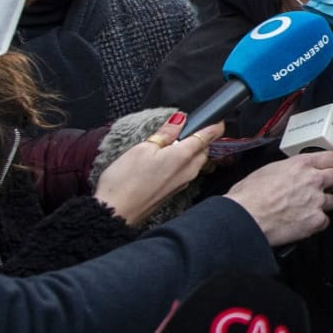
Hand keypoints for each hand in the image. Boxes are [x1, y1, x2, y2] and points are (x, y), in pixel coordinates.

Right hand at [94, 113, 225, 225]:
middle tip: (189, 127)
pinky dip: (183, 162)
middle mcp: (188, 171)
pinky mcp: (174, 191)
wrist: (117, 213)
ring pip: (196, 161)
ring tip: (174, 142)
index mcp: (183, 156)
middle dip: (201, 137)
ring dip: (191, 150)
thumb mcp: (143, 148)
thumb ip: (165, 133)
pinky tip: (168, 159)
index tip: (215, 118)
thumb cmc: (126, 182)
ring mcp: (182, 183)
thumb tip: (180, 119)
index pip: (208, 136)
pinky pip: (187, 172)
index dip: (214, 125)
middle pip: (204, 149)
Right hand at [225, 150, 332, 245]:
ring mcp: (317, 201)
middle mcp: (313, 180)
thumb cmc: (249, 196)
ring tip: (306, 208)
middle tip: (321, 189)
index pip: (331, 157)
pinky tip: (303, 222)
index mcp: (300, 164)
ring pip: (332, 201)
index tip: (329, 168)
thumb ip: (289, 169)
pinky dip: (316, 223)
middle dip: (332, 182)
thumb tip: (293, 173)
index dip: (330, 164)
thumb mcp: (269, 170)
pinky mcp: (316, 220)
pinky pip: (325, 221)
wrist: (245, 218)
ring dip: (322, 204)